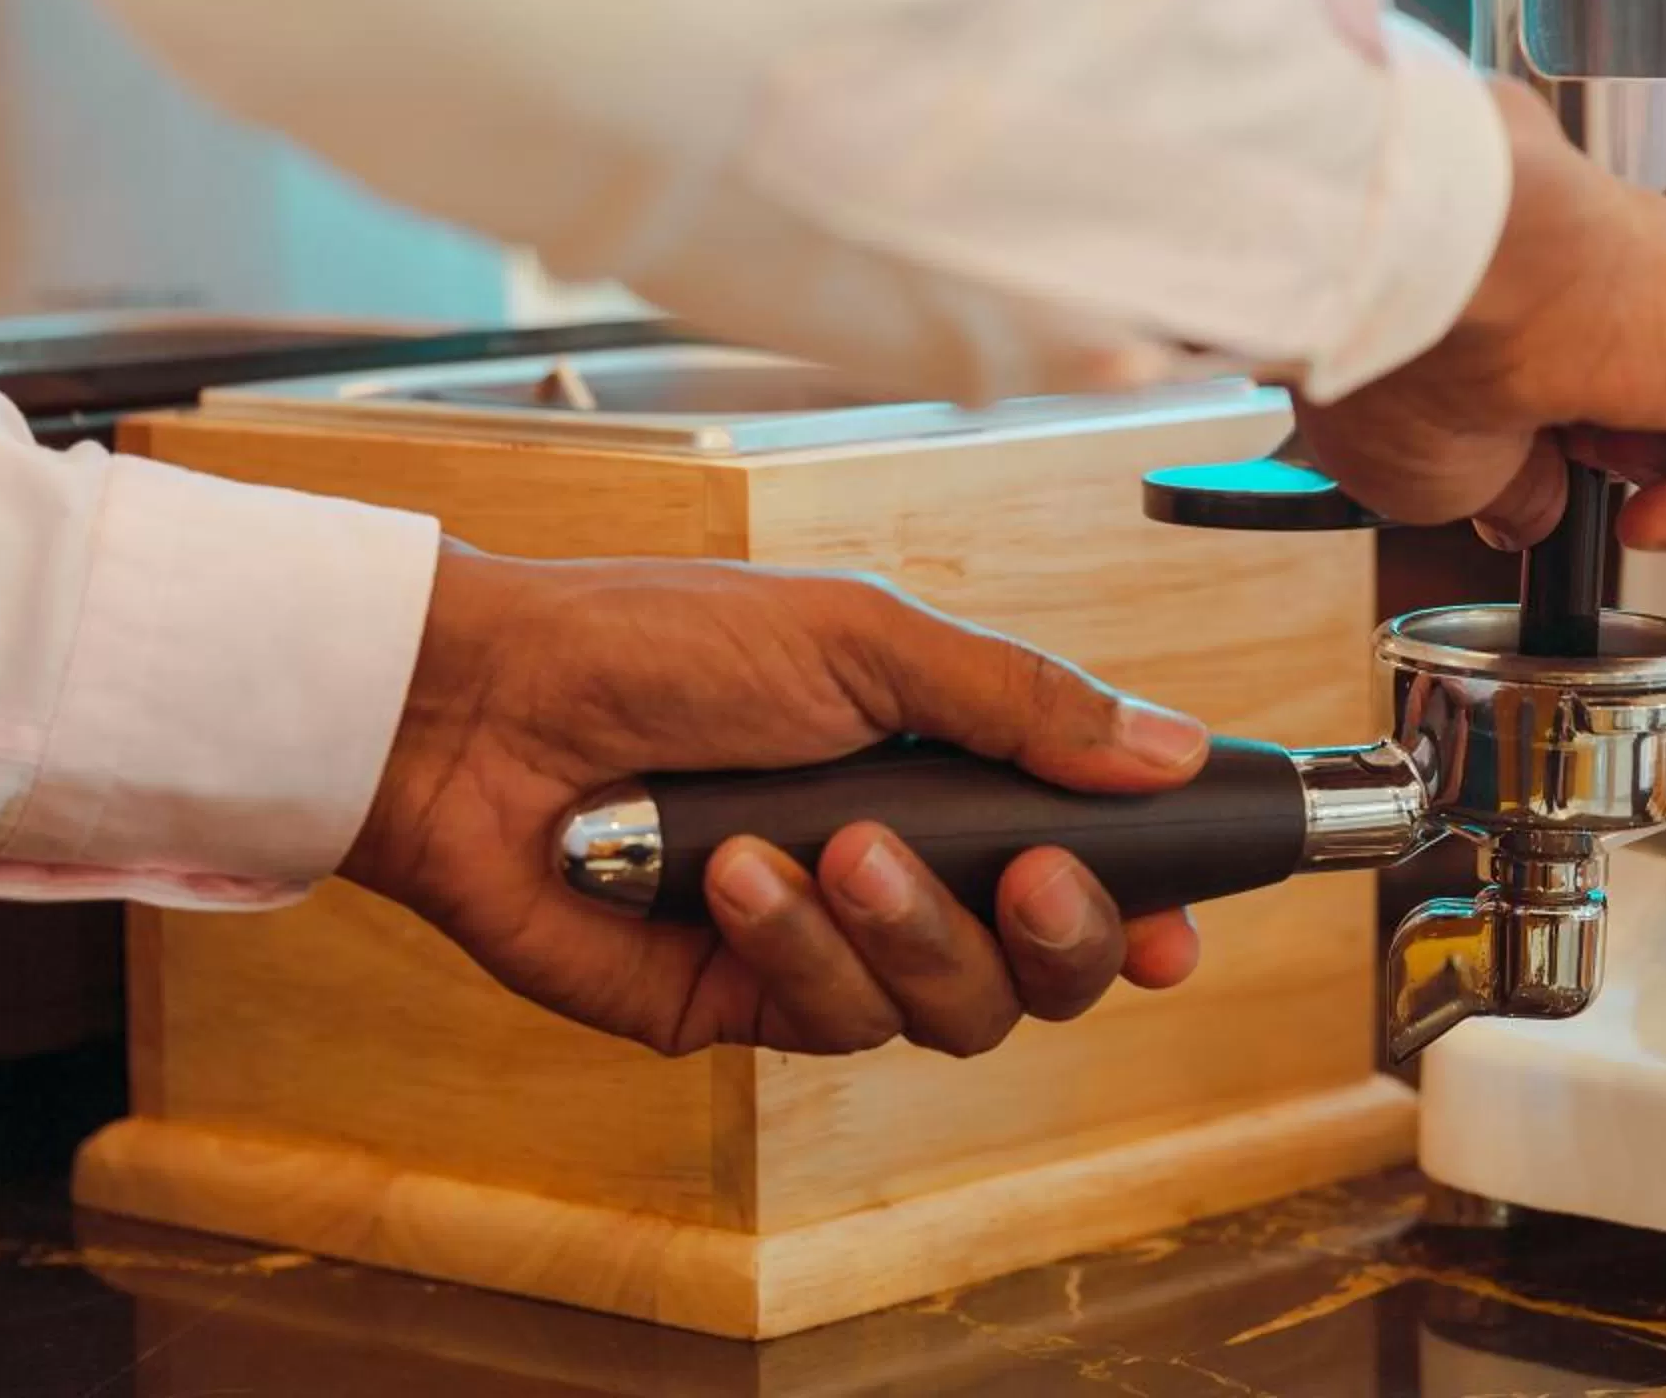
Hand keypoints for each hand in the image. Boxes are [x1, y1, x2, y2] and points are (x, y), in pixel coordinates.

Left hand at [340, 545, 1206, 1057]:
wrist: (484, 710)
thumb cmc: (663, 644)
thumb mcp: (867, 641)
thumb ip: (1023, 705)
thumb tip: (1173, 749)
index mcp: (950, 774)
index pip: (1088, 864)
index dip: (1145, 910)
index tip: (1181, 928)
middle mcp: (905, 869)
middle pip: (1045, 968)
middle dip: (1057, 935)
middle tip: (1033, 879)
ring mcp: (827, 946)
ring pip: (950, 1010)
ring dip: (906, 928)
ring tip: (831, 848)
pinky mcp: (743, 1008)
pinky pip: (830, 1024)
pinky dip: (794, 946)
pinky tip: (733, 875)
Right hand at [1290, 80, 1665, 558]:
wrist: (1449, 280)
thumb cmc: (1415, 346)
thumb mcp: (1447, 458)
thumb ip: (1515, 484)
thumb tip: (1539, 514)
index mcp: (1583, 289)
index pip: (1623, 385)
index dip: (1578, 466)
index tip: (1526, 478)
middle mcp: (1664, 286)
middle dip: (1634, 474)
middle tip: (1569, 473)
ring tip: (1613, 485)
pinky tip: (1663, 517)